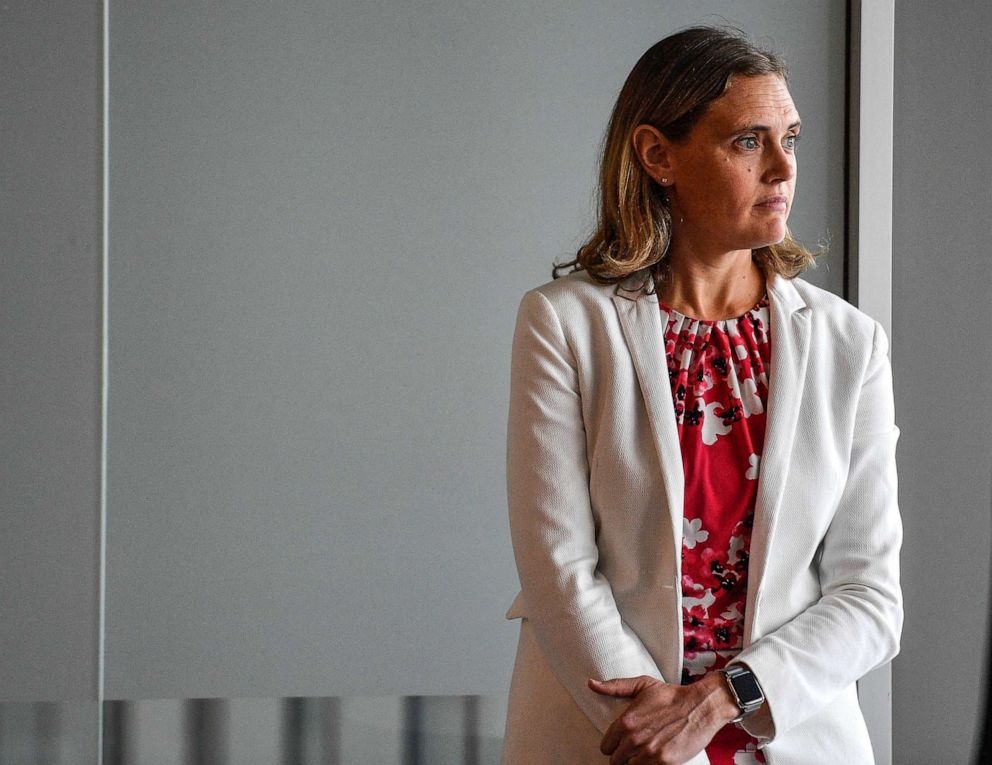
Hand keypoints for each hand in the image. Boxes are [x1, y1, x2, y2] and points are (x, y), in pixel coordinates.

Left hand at [588, 673, 739, 764]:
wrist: (700, 707)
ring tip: (643, 754)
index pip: (605, 746)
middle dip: (622, 756)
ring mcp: (648, 753)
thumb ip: (615, 687)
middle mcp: (634, 739)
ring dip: (634, 762)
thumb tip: (591, 684)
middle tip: (632, 750)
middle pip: (615, 761)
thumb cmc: (671, 695)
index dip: (612, 745)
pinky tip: (654, 758)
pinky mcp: (663, 763)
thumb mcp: (642, 685)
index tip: (620, 743)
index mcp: (626, 722)